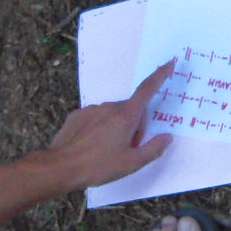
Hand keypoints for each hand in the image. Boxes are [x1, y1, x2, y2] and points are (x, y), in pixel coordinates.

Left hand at [36, 60, 174, 190]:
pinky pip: (95, 117)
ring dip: (116, 127)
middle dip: (134, 126)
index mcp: (126, 116)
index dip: (160, 76)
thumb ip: (153, 149)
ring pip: (112, 114)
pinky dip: (99, 128)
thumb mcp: (132, 163)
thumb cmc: (99, 167)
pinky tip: (91, 146)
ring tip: (106, 151)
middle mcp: (109, 107)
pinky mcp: (77, 115)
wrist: (61, 167)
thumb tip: (167, 137)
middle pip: (130, 110)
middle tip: (127, 149)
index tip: (169, 63)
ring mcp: (91, 110)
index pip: (147, 90)